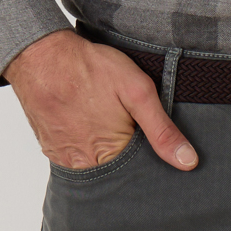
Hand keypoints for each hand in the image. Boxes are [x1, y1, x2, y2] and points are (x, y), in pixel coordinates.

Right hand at [4, 29, 197, 171]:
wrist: (42, 55)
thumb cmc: (92, 69)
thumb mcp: (138, 92)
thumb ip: (162, 130)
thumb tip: (189, 163)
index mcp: (109, 156)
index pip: (139, 175)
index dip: (151, 161)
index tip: (154, 144)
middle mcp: (84, 165)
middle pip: (116, 174)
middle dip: (128, 159)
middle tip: (129, 127)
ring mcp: (64, 158)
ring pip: (95, 167)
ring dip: (105, 153)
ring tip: (108, 124)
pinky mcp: (51, 148)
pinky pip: (74, 157)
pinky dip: (85, 146)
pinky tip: (90, 124)